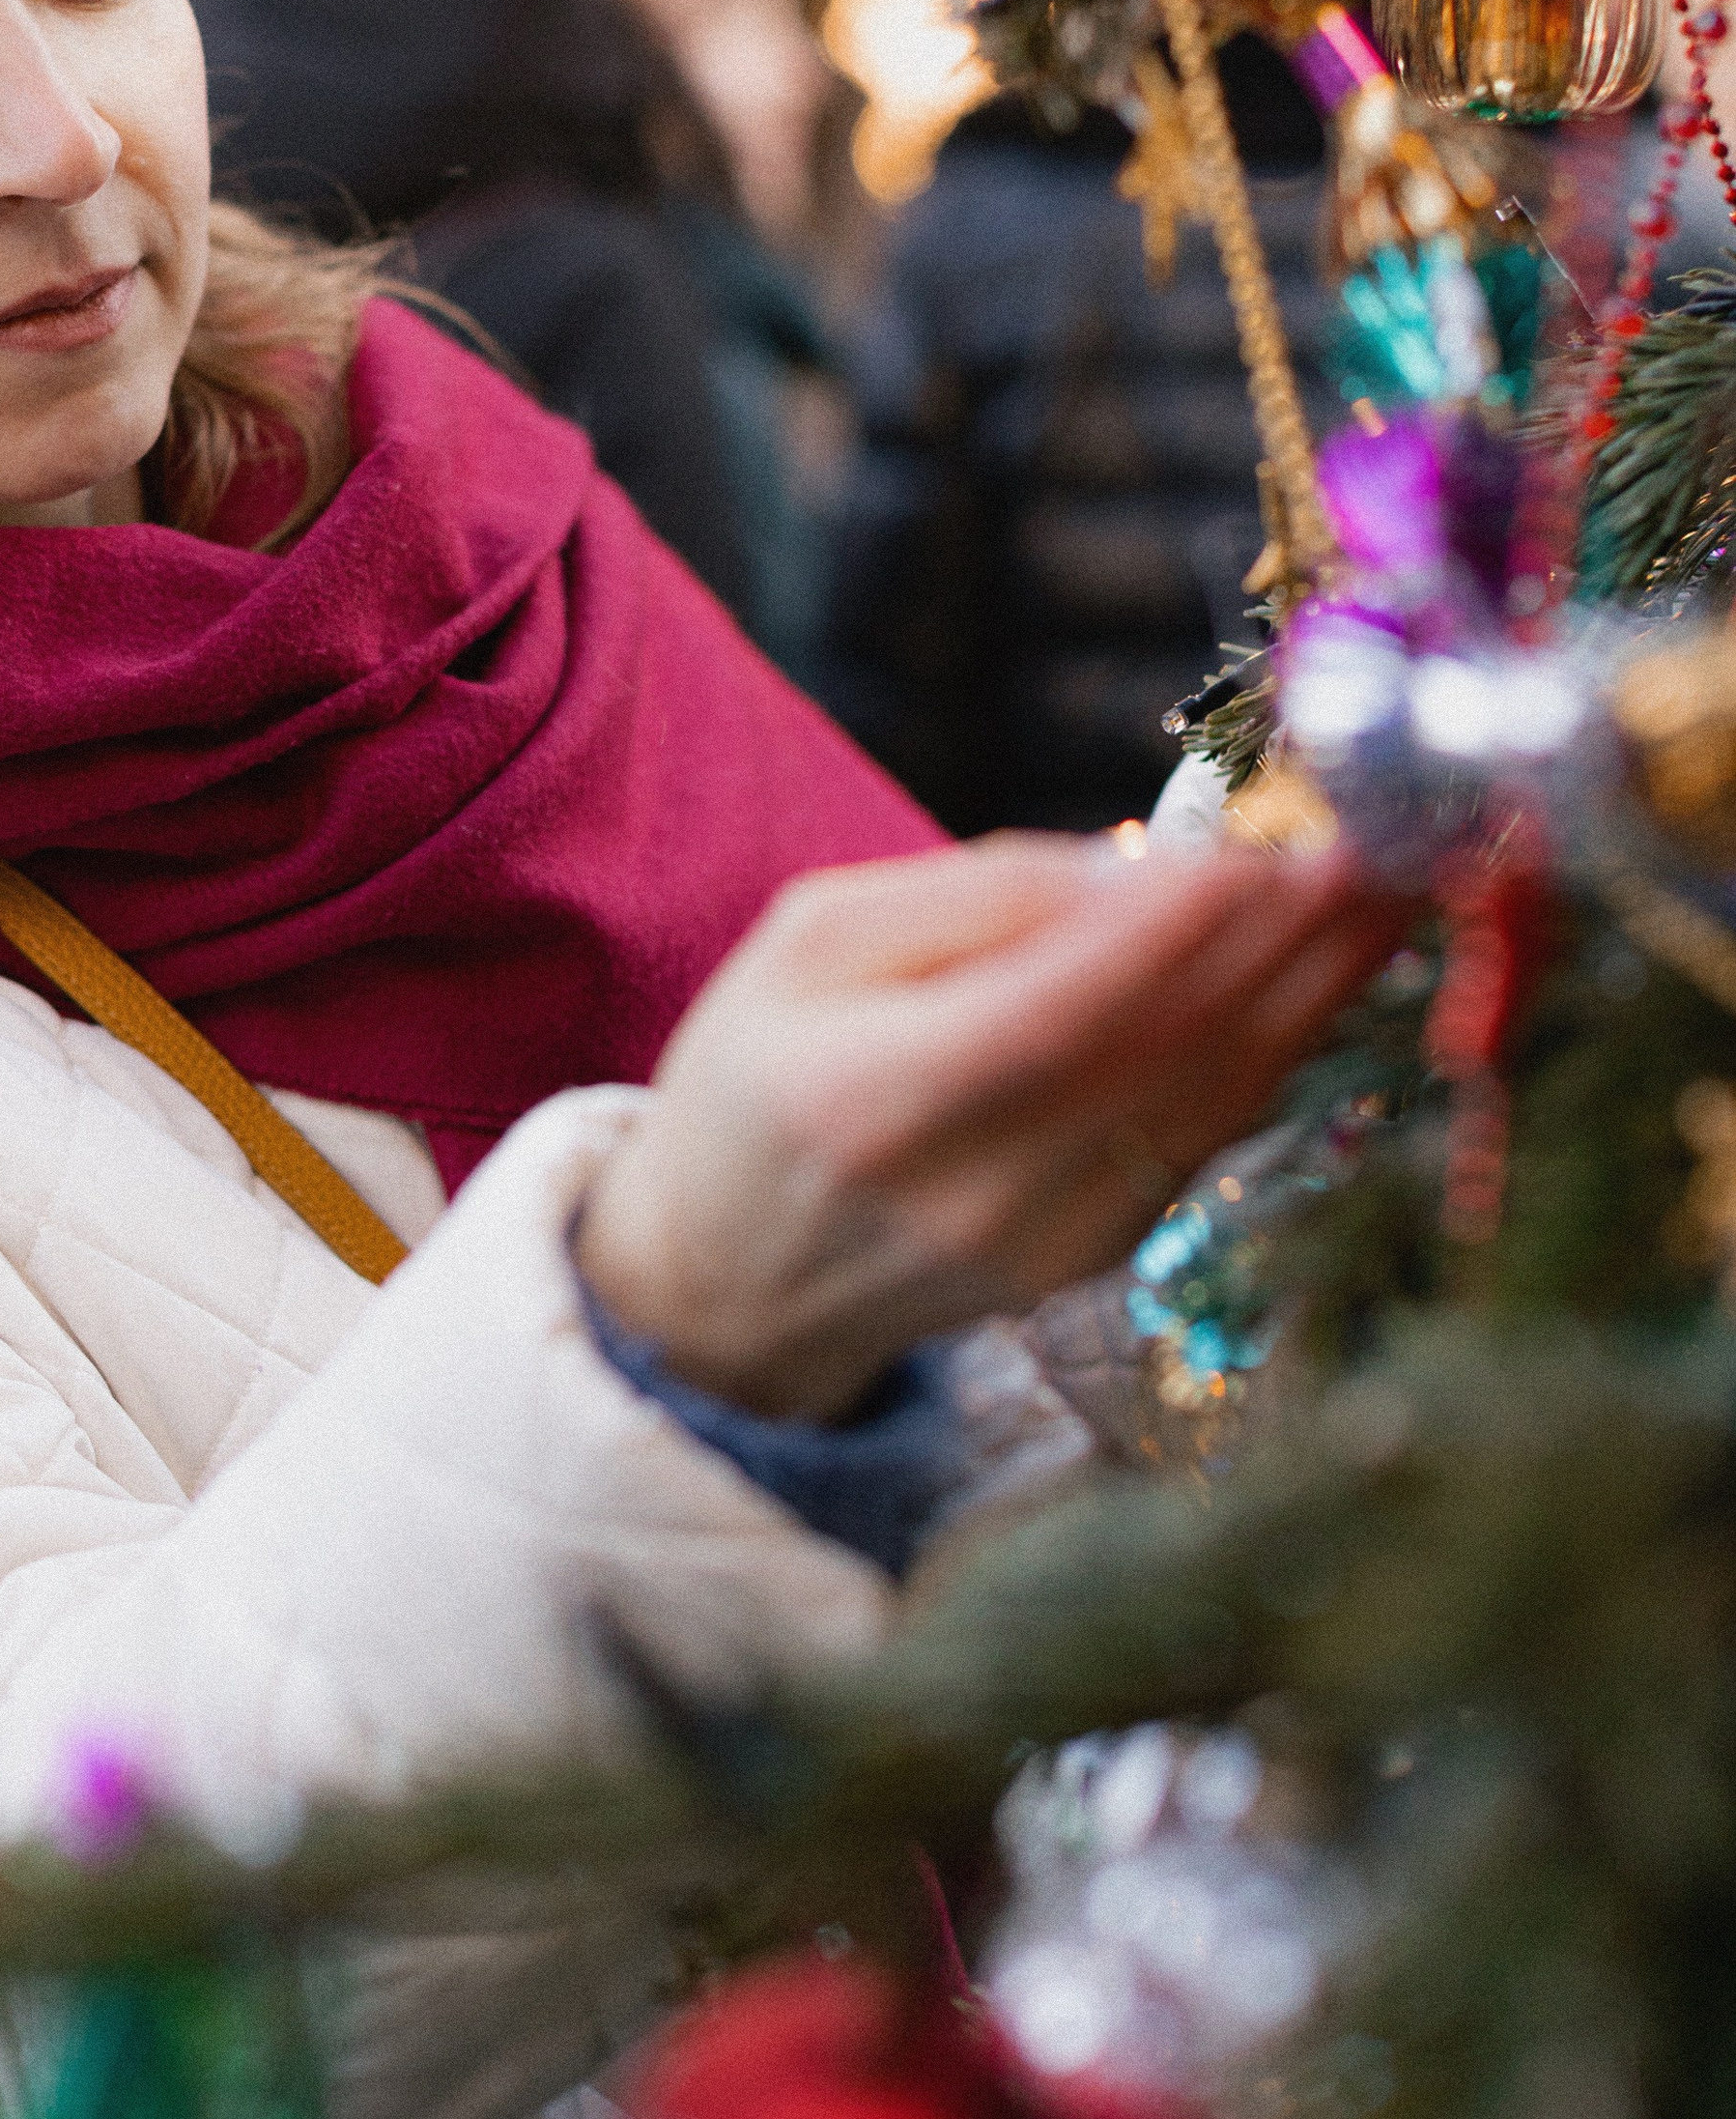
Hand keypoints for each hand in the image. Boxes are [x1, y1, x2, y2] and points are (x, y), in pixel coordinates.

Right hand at [573, 833, 1407, 1423]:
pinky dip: (1279, 1052)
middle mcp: (969, 1193)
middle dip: (1286, 942)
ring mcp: (1045, 1246)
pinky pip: (1210, 1141)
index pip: (1053, 1015)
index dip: (1173, 935)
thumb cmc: (759, 1071)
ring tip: (1389, 891)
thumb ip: (972, 898)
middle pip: (1163, 1057)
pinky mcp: (1097, 1266)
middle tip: (1384, 843)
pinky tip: (1326, 976)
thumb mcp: (811, 939)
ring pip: (1213, 1103)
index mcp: (869, 1099)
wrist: (730, 1275)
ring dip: (1314, 993)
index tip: (1270, 849)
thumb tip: (1140, 868)